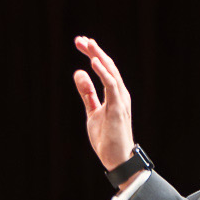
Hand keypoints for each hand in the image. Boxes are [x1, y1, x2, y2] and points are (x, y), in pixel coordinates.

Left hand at [72, 38, 136, 169]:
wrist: (117, 160)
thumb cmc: (107, 138)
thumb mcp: (93, 112)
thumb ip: (87, 93)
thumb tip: (79, 72)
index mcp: (115, 94)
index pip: (104, 69)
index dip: (93, 54)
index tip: (80, 43)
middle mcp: (120, 94)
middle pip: (108, 66)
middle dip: (94, 51)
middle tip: (80, 39)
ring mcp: (120, 100)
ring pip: (111, 72)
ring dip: (99, 56)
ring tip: (88, 44)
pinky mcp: (118, 108)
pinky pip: (111, 85)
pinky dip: (103, 72)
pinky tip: (94, 62)